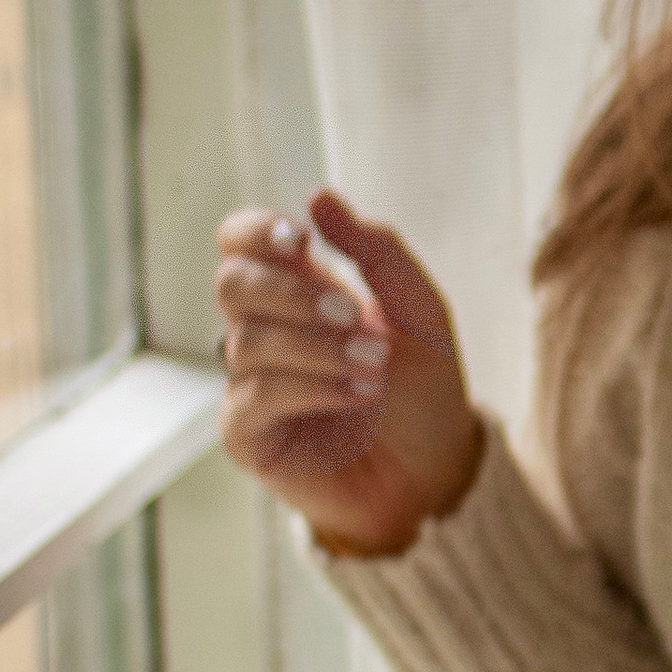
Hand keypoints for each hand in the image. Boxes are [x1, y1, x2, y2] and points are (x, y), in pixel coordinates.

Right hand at [215, 187, 482, 559]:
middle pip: (232, 283)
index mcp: (299, 292)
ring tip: (375, 370)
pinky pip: (255, 394)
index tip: (302, 240)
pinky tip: (353, 397)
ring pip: (249, 341)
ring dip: (320, 348)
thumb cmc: (426, 394)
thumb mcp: (421, 313)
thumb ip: (378, 251)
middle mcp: (265, 332)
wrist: (438, 474)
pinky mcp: (249, 435)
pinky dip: (309, 388)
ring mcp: (251, 384)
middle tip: (354, 316)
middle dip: (294, 294)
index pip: (241, 242)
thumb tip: (318, 197)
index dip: (256, 231)